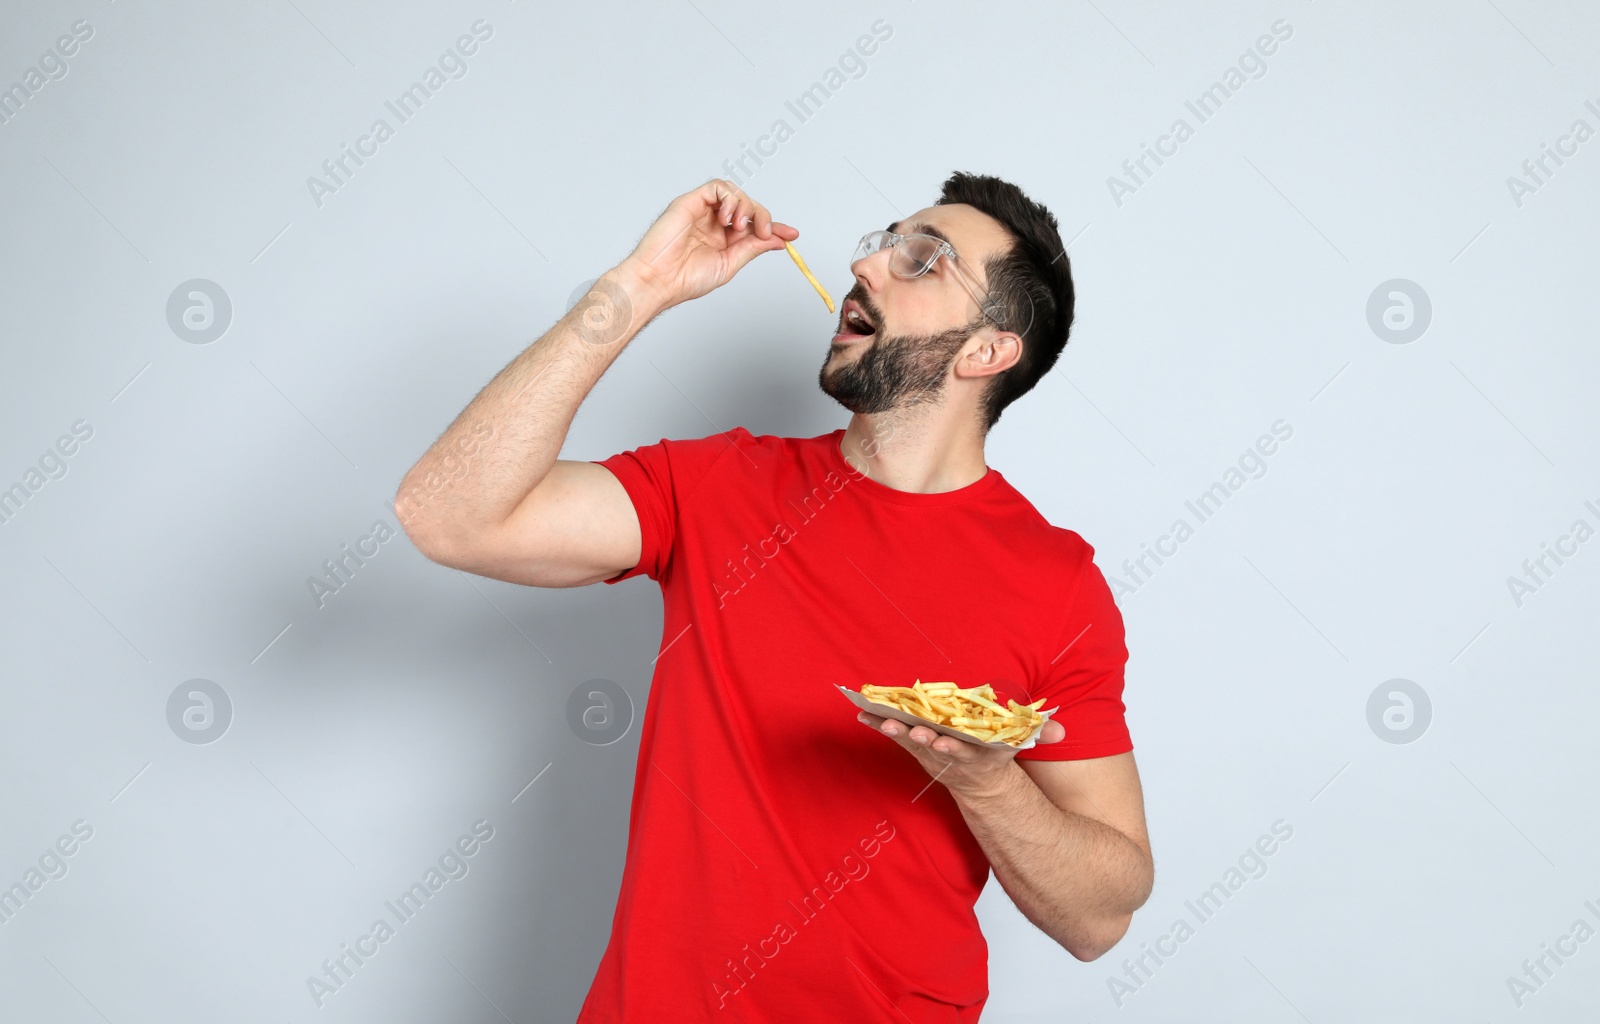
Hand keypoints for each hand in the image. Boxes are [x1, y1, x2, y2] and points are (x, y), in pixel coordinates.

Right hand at [621, 179, 798, 309]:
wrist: (660, 279)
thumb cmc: (685, 278)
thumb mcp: (730, 264)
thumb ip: (753, 248)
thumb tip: (778, 240)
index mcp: (724, 240)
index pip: (754, 226)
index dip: (774, 227)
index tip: (792, 234)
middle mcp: (714, 223)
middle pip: (748, 205)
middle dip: (762, 216)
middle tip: (764, 232)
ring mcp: (703, 211)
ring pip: (735, 193)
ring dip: (746, 206)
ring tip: (738, 226)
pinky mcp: (691, 201)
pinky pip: (717, 187)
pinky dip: (729, 198)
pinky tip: (727, 217)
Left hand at [856, 710, 1066, 799]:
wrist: (982, 786)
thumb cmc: (999, 754)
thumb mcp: (1021, 745)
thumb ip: (1039, 734)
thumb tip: (1060, 730)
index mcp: (977, 754)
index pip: (966, 751)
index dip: (954, 748)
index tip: (943, 743)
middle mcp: (953, 758)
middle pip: (935, 749)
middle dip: (922, 740)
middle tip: (910, 731)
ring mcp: (933, 756)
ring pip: (912, 744)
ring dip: (895, 733)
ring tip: (880, 721)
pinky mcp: (918, 751)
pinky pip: (897, 738)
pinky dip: (880, 727)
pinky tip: (862, 714)